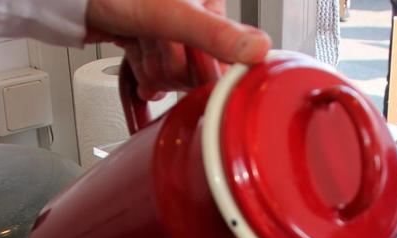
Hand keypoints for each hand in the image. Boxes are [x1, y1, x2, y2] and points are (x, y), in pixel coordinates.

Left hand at [85, 0, 270, 98]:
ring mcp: (166, 23)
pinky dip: (143, 70)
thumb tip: (258, 49)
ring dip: (153, 66)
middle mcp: (190, 8)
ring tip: (140, 47)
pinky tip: (137, 64)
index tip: (190, 69)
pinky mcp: (144, 34)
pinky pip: (154, 65)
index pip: (224, 49)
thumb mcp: (173, 14)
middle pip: (196, 62)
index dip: (202, 65)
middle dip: (171, 63)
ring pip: (172, 67)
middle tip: (155, 46)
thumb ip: (216, 34)